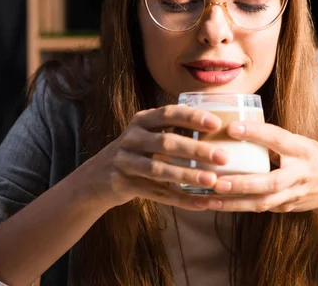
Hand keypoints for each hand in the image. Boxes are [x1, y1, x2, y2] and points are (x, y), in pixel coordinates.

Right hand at [75, 105, 227, 210]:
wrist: (94, 179)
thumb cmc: (134, 153)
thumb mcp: (146, 134)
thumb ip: (172, 130)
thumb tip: (218, 129)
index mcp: (141, 120)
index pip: (169, 113)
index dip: (192, 117)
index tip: (216, 124)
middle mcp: (131, 138)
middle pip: (166, 143)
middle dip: (196, 150)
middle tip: (223, 157)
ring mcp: (124, 161)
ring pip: (159, 170)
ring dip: (188, 176)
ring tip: (211, 181)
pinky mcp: (122, 184)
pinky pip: (156, 193)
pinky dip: (180, 199)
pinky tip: (201, 204)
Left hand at [209, 121, 317, 214]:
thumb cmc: (312, 157)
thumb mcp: (300, 142)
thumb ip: (275, 140)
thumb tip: (239, 128)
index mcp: (302, 150)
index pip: (277, 138)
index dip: (255, 133)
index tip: (231, 128)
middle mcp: (298, 174)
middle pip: (270, 182)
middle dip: (243, 183)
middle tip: (217, 181)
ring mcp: (293, 194)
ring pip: (262, 202)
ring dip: (234, 202)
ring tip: (210, 199)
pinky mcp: (285, 208)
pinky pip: (259, 208)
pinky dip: (237, 207)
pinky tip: (216, 204)